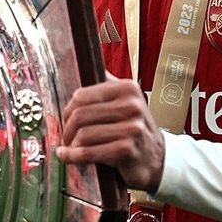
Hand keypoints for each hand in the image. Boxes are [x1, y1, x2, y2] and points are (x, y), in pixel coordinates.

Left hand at [58, 77, 164, 193]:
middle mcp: (132, 106)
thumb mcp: (127, 101)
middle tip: (65, 136)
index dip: (68, 109)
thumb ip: (107, 85)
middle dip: (67, 128)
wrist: (157, 158)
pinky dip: (73, 156)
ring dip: (70, 144)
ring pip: (83, 134)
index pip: (82, 95)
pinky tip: (66, 156)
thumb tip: (82, 63)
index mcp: (128, 88)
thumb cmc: (134, 129)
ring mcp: (131, 128)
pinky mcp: (126, 150)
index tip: (66, 119)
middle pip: (80, 115)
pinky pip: (89, 152)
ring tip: (68, 147)